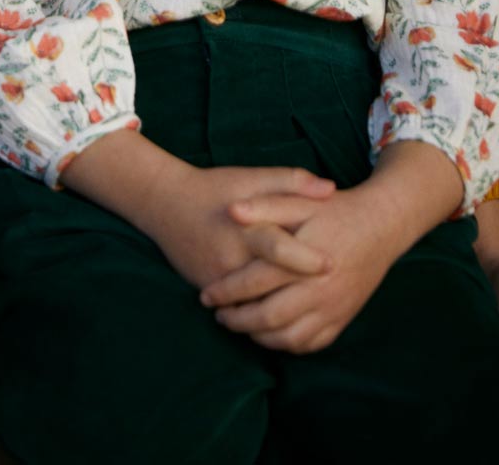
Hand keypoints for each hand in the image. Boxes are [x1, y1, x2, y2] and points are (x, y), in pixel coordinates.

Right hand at [61, 130, 334, 291]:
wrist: (166, 204)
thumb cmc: (216, 187)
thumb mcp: (251, 177)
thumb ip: (291, 181)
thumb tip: (331, 188)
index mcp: (244, 227)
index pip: (278, 247)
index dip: (305, 258)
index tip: (332, 264)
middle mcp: (231, 257)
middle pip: (269, 284)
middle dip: (302, 294)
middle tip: (331, 296)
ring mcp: (218, 278)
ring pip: (254, 305)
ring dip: (284, 313)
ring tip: (314, 315)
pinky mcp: (209, 289)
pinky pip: (239, 311)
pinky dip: (262, 318)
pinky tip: (286, 320)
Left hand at [201, 181, 395, 351]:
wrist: (382, 225)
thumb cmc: (336, 210)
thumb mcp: (300, 200)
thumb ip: (264, 206)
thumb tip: (231, 210)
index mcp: (303, 261)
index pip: (255, 282)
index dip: (226, 291)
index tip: (205, 295)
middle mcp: (319, 290)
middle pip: (269, 317)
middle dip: (238, 320)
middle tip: (218, 316)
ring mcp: (334, 308)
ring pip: (289, 338)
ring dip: (260, 337)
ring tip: (241, 326)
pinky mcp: (344, 318)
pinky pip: (312, 343)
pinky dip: (288, 345)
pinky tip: (272, 334)